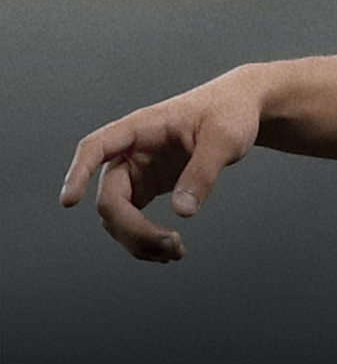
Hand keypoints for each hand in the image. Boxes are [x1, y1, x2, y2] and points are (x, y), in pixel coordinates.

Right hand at [59, 67, 264, 261]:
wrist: (240, 110)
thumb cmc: (229, 113)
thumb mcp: (225, 139)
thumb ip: (203, 172)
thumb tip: (183, 211)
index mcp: (141, 127)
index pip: (96, 147)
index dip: (78, 173)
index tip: (69, 201)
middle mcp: (130, 151)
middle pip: (109, 197)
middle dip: (133, 229)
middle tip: (173, 245)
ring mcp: (136, 171)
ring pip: (117, 215)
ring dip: (138, 240)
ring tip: (176, 253)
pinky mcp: (146, 186)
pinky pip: (132, 219)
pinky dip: (145, 239)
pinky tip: (170, 251)